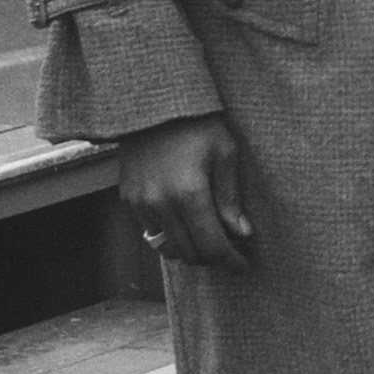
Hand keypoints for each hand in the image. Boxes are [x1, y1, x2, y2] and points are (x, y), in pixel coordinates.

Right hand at [120, 114, 252, 268]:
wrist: (154, 106)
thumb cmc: (197, 125)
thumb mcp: (225, 153)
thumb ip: (230, 197)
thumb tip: (242, 234)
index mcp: (189, 193)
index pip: (212, 245)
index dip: (230, 261)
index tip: (244, 266)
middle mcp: (161, 204)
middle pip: (190, 254)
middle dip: (213, 259)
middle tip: (231, 252)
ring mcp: (141, 204)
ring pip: (168, 249)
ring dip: (191, 251)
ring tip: (211, 238)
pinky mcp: (129, 200)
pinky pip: (151, 234)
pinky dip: (171, 238)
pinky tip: (187, 225)